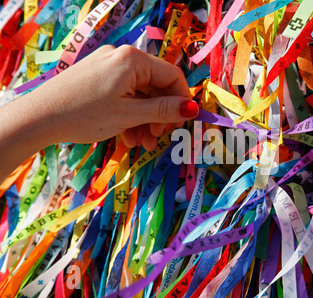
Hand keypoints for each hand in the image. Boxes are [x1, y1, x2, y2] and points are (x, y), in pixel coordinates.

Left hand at [0, 45, 197, 182]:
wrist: (38, 118)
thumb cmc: (85, 115)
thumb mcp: (129, 115)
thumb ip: (163, 111)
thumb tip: (192, 108)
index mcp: (133, 60)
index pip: (172, 76)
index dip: (181, 101)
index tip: (181, 124)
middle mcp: (122, 58)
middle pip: (155, 87)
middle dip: (159, 116)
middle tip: (157, 139)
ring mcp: (108, 67)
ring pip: (139, 94)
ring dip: (145, 120)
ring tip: (141, 143)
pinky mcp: (97, 78)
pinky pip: (123, 95)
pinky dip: (129, 115)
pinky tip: (127, 135)